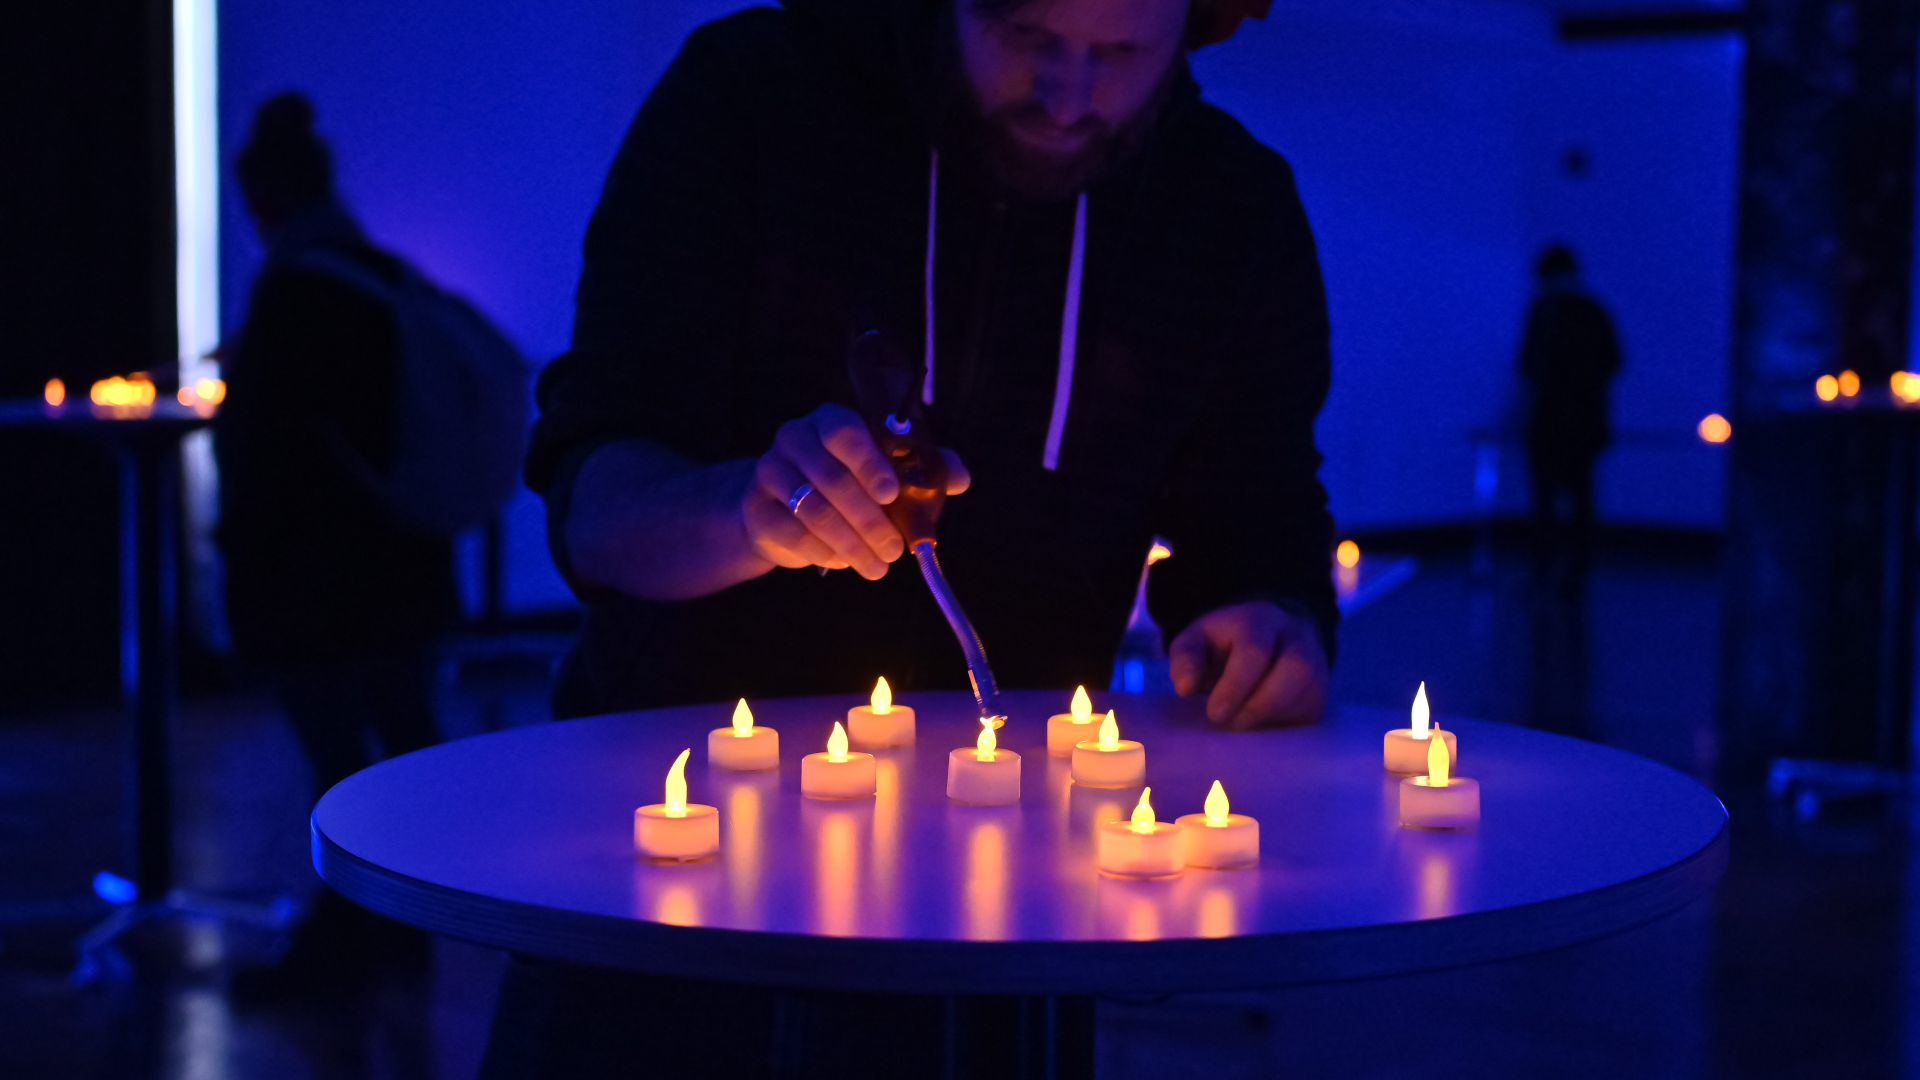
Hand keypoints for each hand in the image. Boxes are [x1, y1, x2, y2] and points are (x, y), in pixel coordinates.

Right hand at [741, 404, 969, 578]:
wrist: (780, 504)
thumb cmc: (844, 481)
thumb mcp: (883, 470)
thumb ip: (923, 468)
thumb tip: (961, 477)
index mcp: (829, 421)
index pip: (846, 433)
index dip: (870, 463)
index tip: (893, 494)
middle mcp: (794, 438)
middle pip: (831, 479)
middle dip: (869, 520)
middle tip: (895, 550)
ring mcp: (769, 472)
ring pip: (813, 511)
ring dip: (851, 544)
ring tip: (878, 567)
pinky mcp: (756, 509)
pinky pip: (792, 534)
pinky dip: (824, 552)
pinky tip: (845, 562)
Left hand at [1168, 601, 1327, 728]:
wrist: (1268, 639)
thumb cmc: (1224, 646)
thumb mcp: (1197, 641)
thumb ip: (1186, 659)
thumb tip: (1186, 687)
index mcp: (1261, 621)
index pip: (1255, 651)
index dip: (1235, 686)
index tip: (1214, 713)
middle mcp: (1297, 639)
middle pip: (1295, 670)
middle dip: (1260, 705)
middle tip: (1230, 725)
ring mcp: (1317, 666)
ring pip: (1309, 696)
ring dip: (1272, 720)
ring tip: (1242, 729)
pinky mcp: (1321, 695)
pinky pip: (1311, 716)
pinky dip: (1283, 729)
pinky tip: (1259, 733)